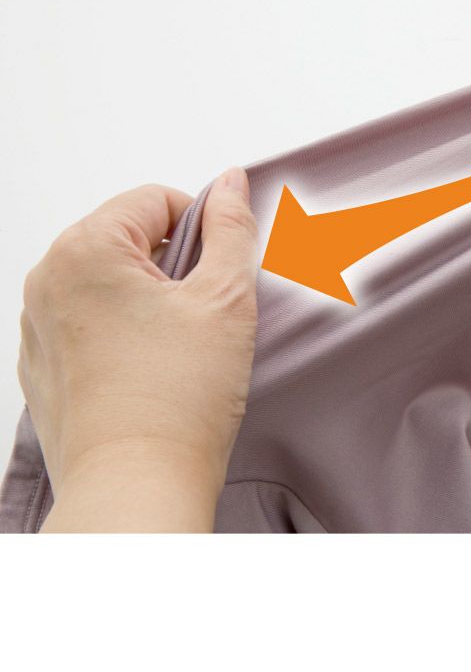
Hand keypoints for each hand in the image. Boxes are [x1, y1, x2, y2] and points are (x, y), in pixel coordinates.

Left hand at [17, 169, 257, 531]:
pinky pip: (88, 322)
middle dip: (174, 264)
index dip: (202, 229)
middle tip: (203, 315)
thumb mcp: (226, 298)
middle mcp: (48, 280)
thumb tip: (229, 183)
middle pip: (128, 237)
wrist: (136, 488)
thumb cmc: (178, 401)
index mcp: (86, 250)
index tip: (219, 273)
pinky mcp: (41, 366)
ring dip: (149, 298)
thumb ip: (232, 227)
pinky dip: (123, 332)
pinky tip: (151, 370)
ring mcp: (38, 326)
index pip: (156, 200)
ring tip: (178, 348)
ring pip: (109, 281)